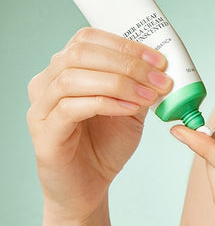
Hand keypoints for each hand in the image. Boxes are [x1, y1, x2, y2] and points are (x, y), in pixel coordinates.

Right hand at [27, 27, 171, 221]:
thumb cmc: (106, 144)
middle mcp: (46, 83)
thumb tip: (162, 65)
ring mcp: (41, 107)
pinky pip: (71, 107)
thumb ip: (140, 83)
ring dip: (119, 82)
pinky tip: (130, 108)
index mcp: (65, 69)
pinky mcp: (44, 133)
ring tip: (148, 94)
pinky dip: (106, 103)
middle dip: (127, 62)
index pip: (88, 38)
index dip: (125, 44)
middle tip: (158, 77)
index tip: (158, 59)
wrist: (90, 187)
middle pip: (80, 53)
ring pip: (73, 77)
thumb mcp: (131, 106)